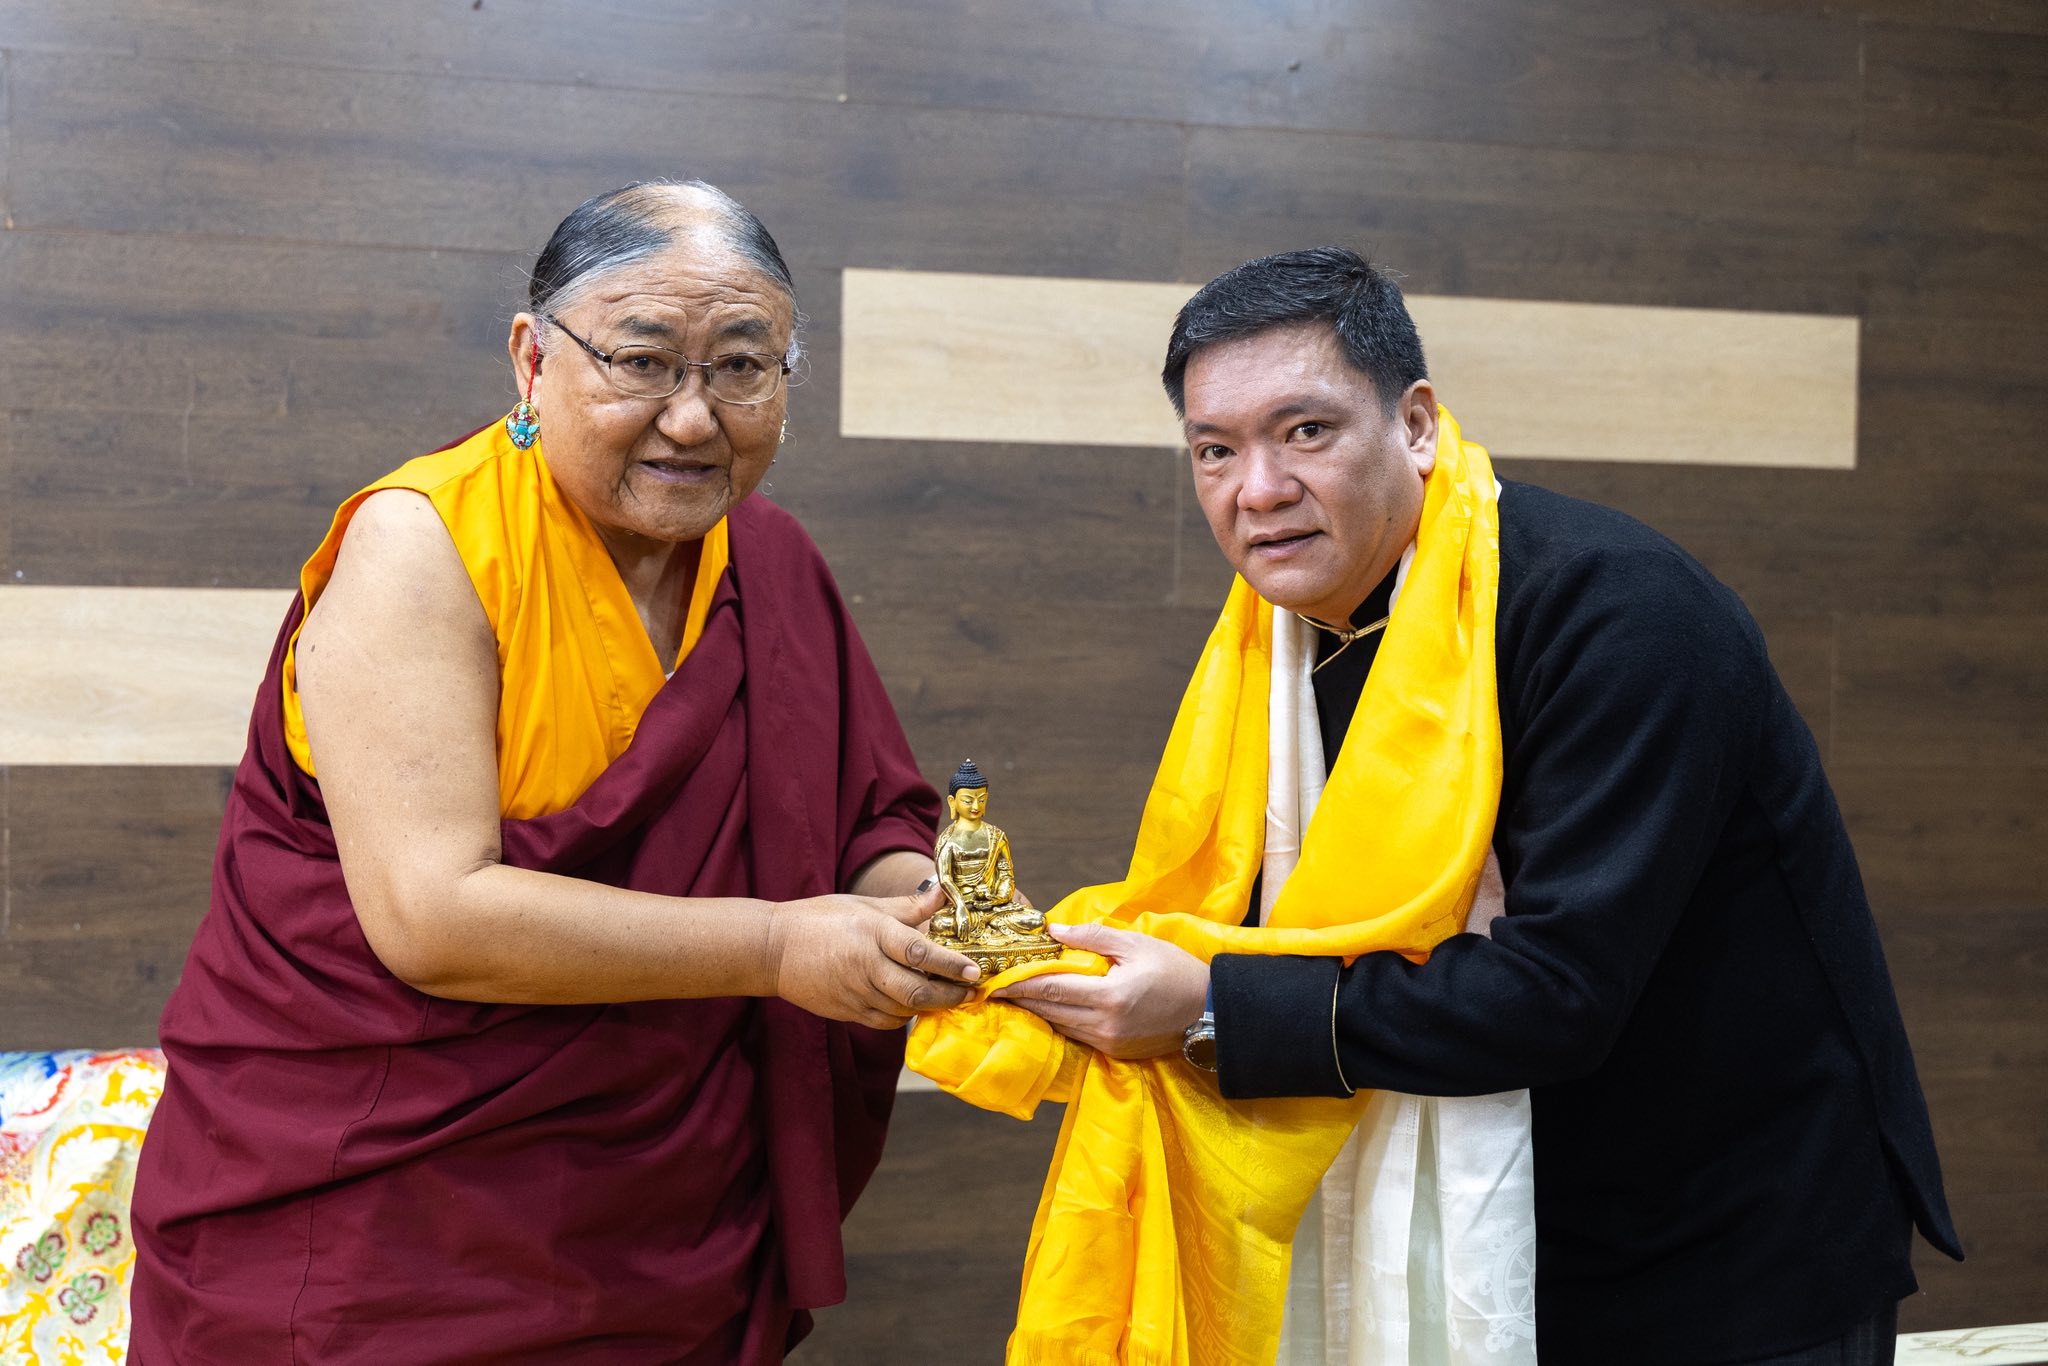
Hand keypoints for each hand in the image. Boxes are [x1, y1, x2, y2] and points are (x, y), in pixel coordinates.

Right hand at [768, 884, 979, 1028]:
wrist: (773, 949)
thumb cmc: (821, 919)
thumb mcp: (865, 906)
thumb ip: (908, 906)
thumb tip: (943, 893)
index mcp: (872, 933)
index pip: (919, 951)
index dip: (950, 963)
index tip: (974, 970)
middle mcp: (866, 965)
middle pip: (916, 990)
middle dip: (949, 995)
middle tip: (970, 991)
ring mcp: (856, 993)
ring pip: (904, 1009)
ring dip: (930, 1006)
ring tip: (949, 997)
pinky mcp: (848, 1011)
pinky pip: (886, 1021)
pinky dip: (905, 1015)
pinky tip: (914, 1004)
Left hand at [992, 922, 1207, 1059]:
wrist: (1210, 1010)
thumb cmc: (1175, 971)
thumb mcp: (1137, 944)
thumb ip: (1093, 937)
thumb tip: (1054, 932)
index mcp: (1110, 997)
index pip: (1052, 990)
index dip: (1020, 984)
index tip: (996, 979)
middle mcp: (1105, 1025)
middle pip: (1050, 1012)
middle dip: (1022, 998)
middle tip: (994, 988)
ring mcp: (1109, 1043)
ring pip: (1061, 1026)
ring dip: (1038, 1011)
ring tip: (1016, 996)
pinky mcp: (1115, 1052)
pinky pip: (1077, 1036)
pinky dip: (1060, 1021)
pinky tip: (1048, 1009)